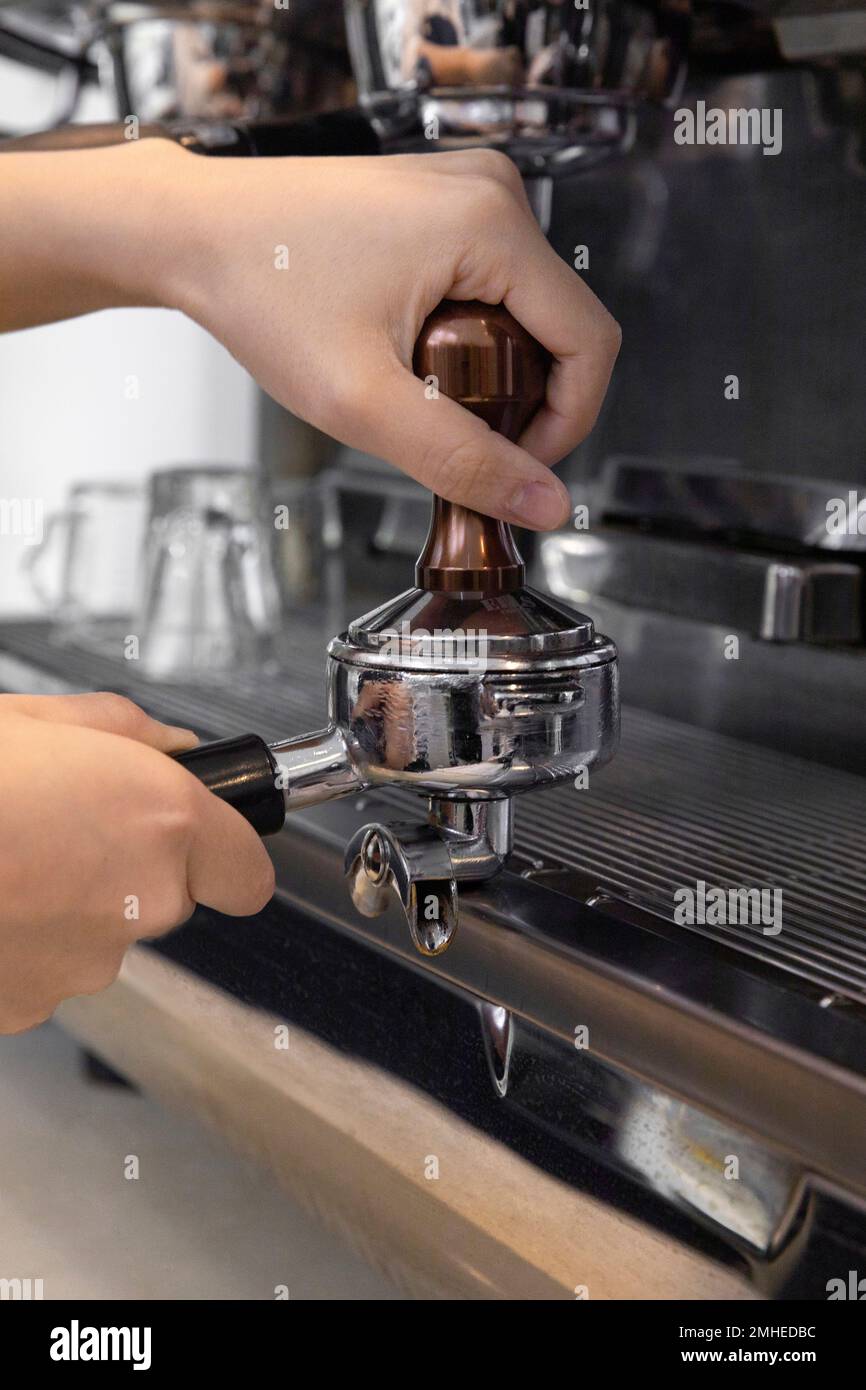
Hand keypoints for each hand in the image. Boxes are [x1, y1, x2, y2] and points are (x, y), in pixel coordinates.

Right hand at [0, 693, 273, 1033]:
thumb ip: (126, 732)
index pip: (248, 873)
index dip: (226, 855)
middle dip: (126, 871)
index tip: (208, 845)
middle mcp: (138, 903)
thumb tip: (174, 745)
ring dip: (66, 909)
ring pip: (99, 939)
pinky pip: (42, 972)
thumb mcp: (35, 718)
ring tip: (5, 863)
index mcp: (160, 822)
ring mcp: (81, 963)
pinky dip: (18, 946)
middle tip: (58, 828)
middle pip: (167, 902)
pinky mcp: (26, 1005)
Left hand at [1, 142, 619, 530]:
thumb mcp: (367, 402)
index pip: (590, 345)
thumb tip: (542, 504)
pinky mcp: (443, 202)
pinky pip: (494, 285)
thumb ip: (464, 461)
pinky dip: (472, 338)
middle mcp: (494, 192)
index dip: (567, 425)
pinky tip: (414, 358)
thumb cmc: (262, 292)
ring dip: (496, 371)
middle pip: (563, 328)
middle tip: (453, 436)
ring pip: (530, 311)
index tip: (512, 468)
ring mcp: (468, 190)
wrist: (192, 232)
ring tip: (421, 394)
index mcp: (493, 226)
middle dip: (525, 400)